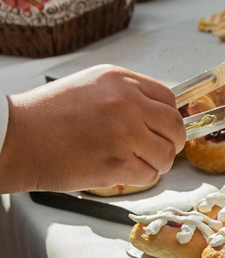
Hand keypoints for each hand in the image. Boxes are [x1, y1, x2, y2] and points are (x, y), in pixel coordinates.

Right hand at [0, 65, 185, 192]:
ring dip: (157, 163)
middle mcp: (127, 104)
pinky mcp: (116, 163)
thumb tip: (156, 113)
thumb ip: (125, 94)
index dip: (169, 117)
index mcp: (121, 80)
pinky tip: (123, 172)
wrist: (13, 137)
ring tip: (138, 162)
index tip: (163, 128)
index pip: (169, 99)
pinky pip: (149, 175)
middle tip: (160, 150)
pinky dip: (141, 177)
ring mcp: (123, 134)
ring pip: (166, 154)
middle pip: (174, 127)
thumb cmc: (45, 115)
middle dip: (171, 142)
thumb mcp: (90, 85)